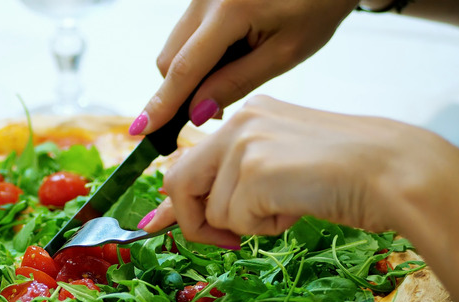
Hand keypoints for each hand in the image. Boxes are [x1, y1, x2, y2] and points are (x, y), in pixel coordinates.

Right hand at [129, 0, 357, 134]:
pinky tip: (232, 53)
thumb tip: (196, 113)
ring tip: (234, 72)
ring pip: (175, 47)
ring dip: (192, 73)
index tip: (142, 131)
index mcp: (231, 10)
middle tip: (216, 109)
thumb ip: (236, 83)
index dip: (162, 105)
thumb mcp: (285, 53)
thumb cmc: (317, 5)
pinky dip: (199, 55)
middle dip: (182, 92)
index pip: (184, 69)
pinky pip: (187, 34)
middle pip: (169, 60)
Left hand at [143, 95, 458, 244]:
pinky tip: (297, 207)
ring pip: (213, 212)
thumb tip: (181, 211)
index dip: (172, 201)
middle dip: (195, 223)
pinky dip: (265, 228)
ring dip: (248, 225)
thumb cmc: (346, 175)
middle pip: (179, 183)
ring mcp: (243, 144)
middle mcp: (239, 122)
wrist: (393, 172)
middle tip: (227, 241)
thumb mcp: (280, 166)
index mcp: (247, 116)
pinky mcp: (254, 171)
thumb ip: (236, 178)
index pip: (189, 160)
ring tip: (291, 205)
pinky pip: (236, 222)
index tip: (155, 223)